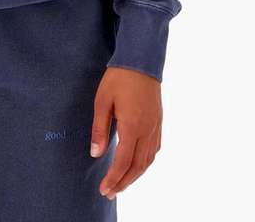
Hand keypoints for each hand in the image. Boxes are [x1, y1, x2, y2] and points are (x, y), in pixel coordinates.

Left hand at [90, 65, 161, 199]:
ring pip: (148, 161)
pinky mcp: (158, 122)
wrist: (141, 61)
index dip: (114, 178)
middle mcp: (147, 131)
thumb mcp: (102, 101)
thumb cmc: (118, 78)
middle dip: (124, 182)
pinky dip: (145, 163)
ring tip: (122, 184)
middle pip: (137, 166)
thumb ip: (99, 129)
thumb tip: (96, 154)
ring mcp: (155, 127)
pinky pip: (154, 150)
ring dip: (135, 175)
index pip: (123, 161)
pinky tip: (137, 165)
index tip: (104, 189)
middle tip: (110, 192)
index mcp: (132, 126)